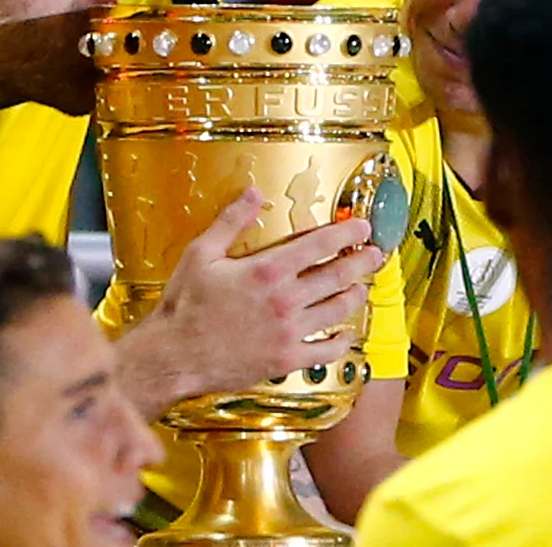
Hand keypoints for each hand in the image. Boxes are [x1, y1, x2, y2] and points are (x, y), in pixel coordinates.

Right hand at [141, 187, 384, 401]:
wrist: (175, 355)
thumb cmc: (185, 304)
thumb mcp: (201, 253)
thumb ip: (231, 221)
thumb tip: (252, 192)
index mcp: (268, 270)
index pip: (320, 245)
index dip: (347, 233)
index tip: (362, 227)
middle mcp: (286, 299)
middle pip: (339, 275)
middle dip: (362, 261)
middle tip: (376, 255)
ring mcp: (290, 332)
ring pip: (338, 311)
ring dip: (355, 296)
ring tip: (362, 288)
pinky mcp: (287, 359)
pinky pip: (327, 351)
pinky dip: (342, 343)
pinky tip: (346, 336)